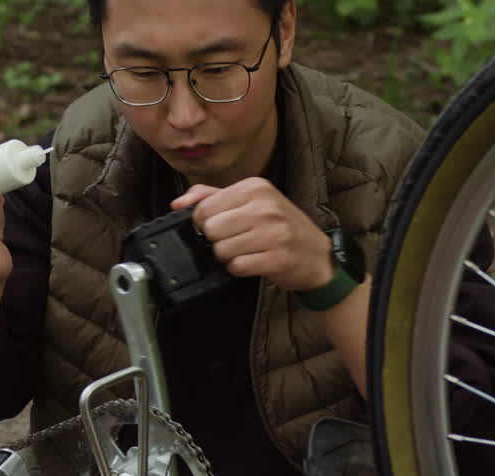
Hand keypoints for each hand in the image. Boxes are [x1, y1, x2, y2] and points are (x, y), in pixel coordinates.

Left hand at [171, 178, 332, 291]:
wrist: (317, 256)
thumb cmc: (282, 228)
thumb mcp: (251, 202)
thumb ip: (211, 197)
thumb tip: (178, 203)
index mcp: (256, 187)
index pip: (205, 207)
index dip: (203, 223)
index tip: (219, 227)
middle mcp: (265, 206)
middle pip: (211, 230)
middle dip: (217, 241)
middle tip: (236, 241)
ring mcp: (273, 232)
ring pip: (222, 250)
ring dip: (229, 257)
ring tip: (248, 251)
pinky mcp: (277, 258)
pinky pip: (237, 266)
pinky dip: (240, 269)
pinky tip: (254, 262)